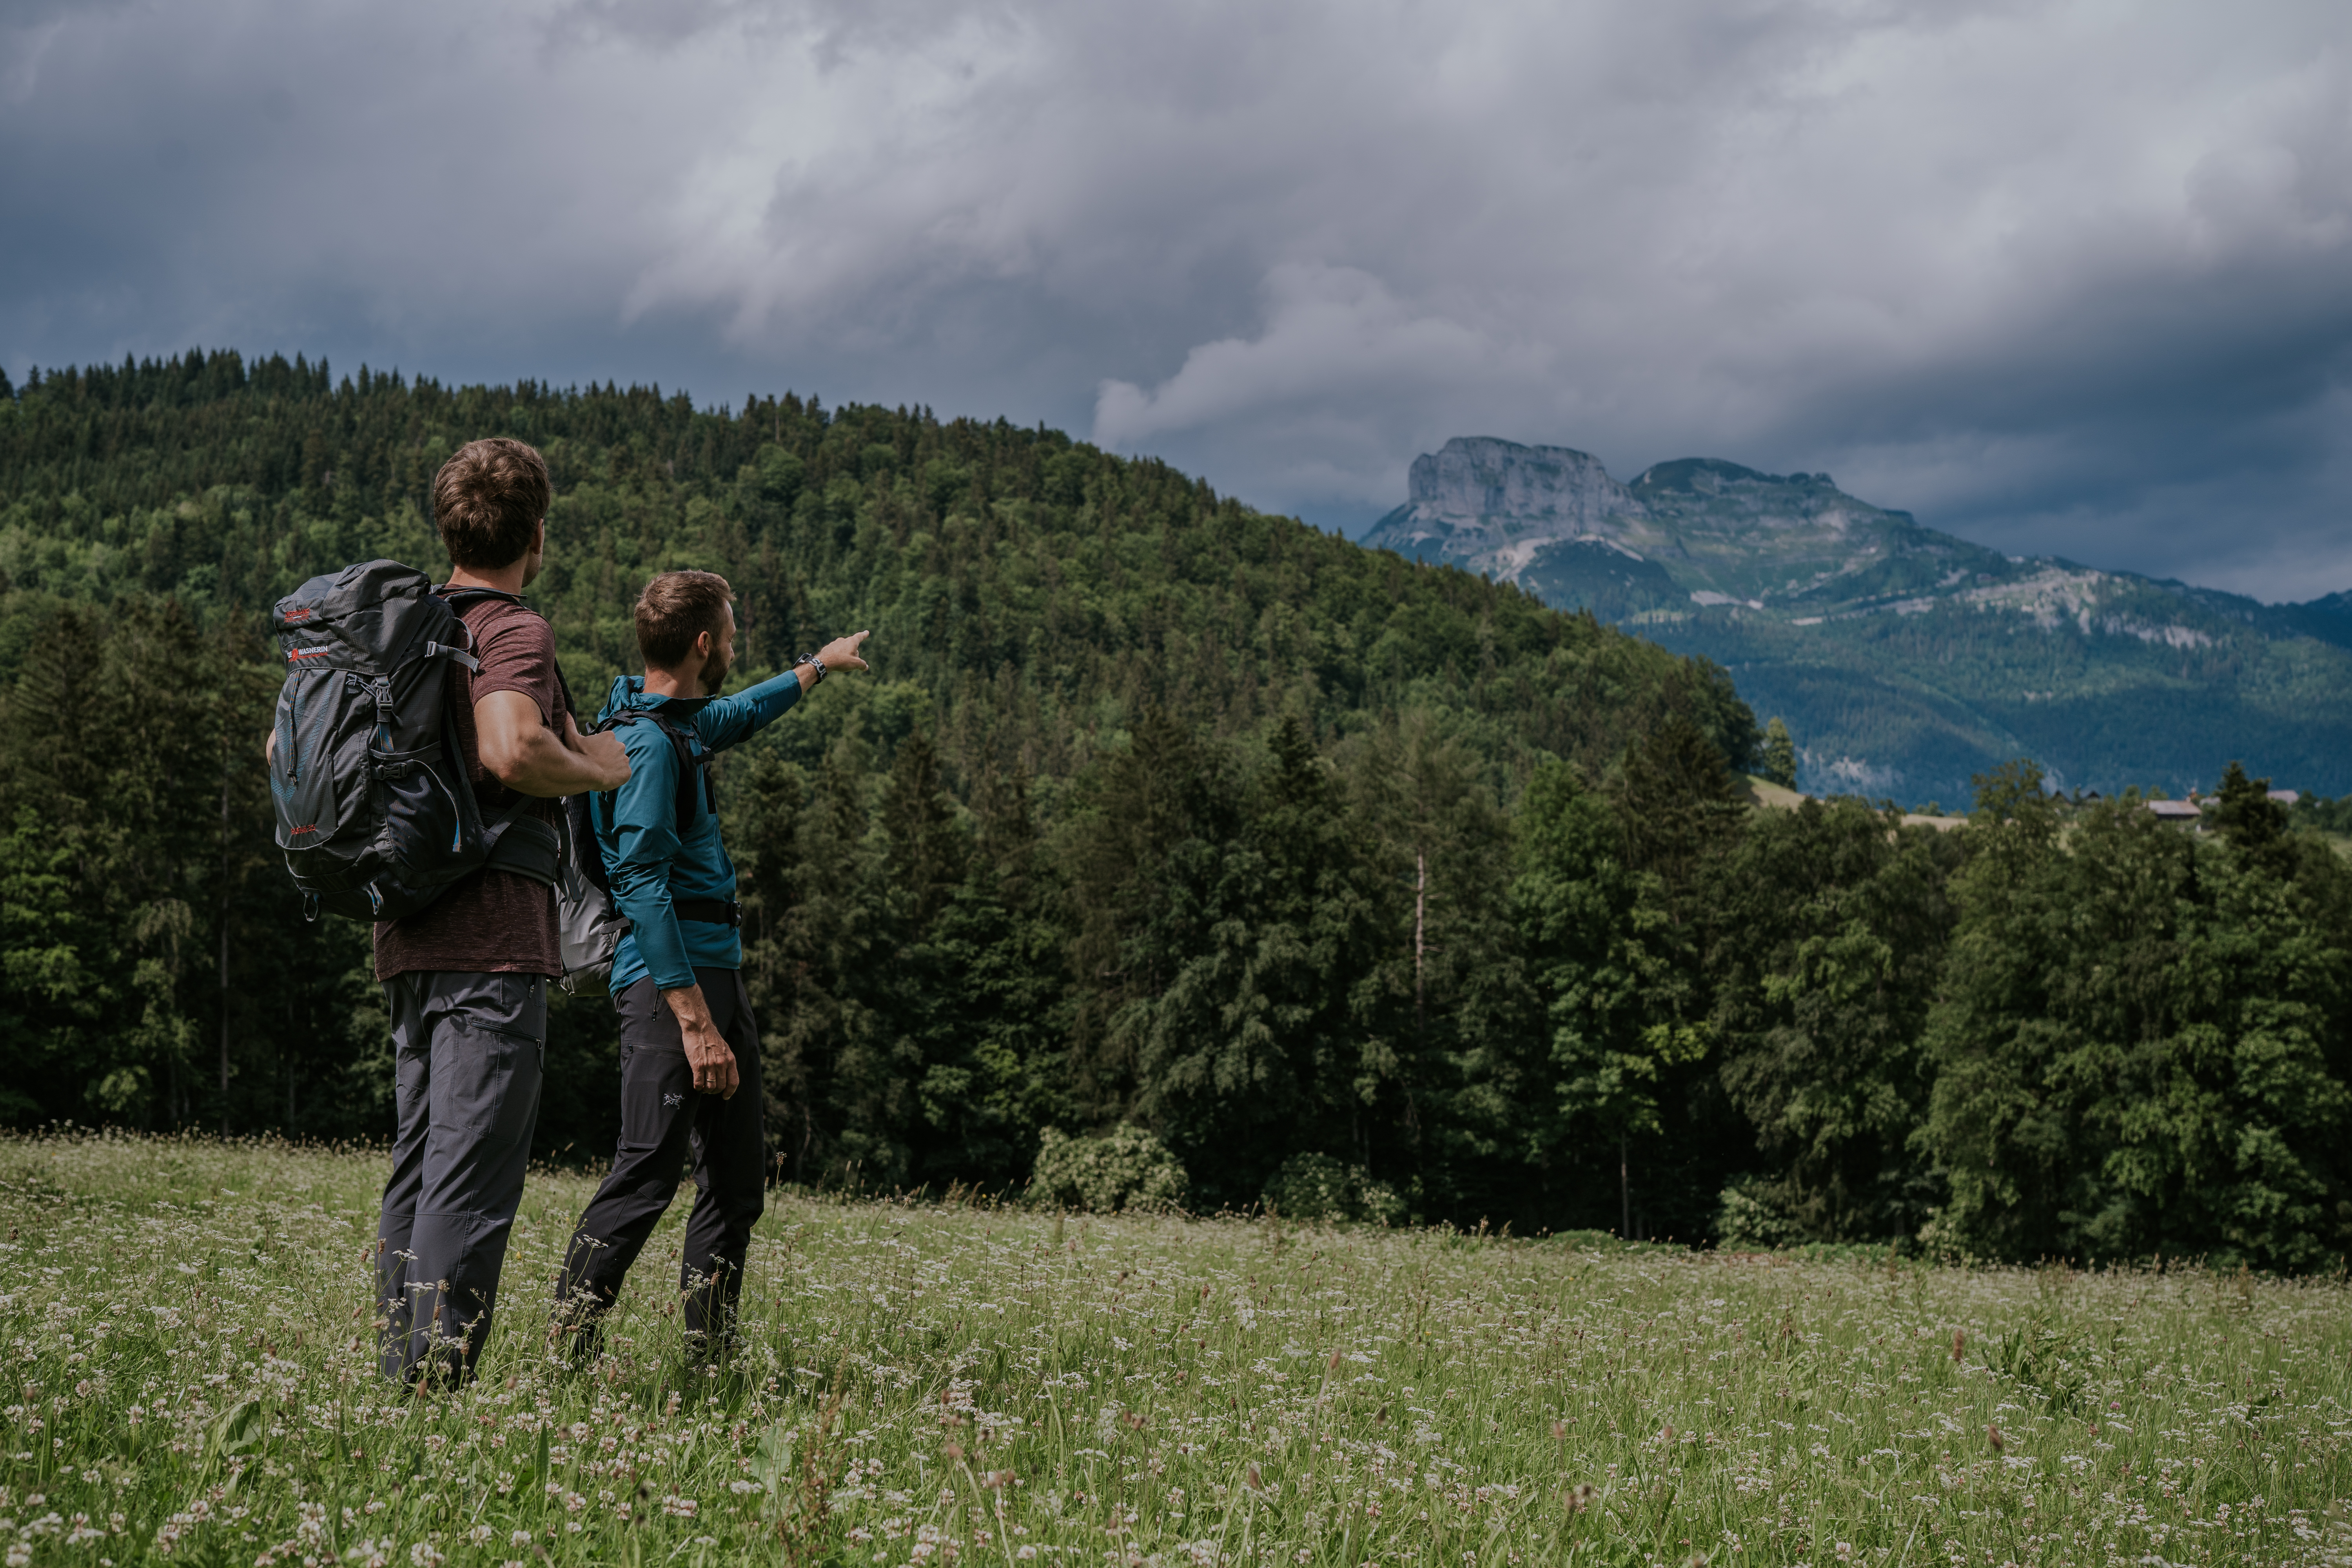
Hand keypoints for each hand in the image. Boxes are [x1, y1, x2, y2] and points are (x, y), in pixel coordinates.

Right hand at [564, 713, 631, 789]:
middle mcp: (620, 745)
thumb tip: (566, 713)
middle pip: (614, 751)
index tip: (591, 754)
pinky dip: (618, 776)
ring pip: (619, 762)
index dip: (598, 749)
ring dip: (613, 766)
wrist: (587, 775)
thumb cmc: (580, 756)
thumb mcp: (572, 739)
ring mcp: (625, 759)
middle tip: (596, 763)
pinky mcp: (627, 772)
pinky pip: (624, 773)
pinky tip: (608, 777)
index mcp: (609, 736)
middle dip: (607, 756)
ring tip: (601, 771)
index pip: (606, 742)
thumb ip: (570, 725)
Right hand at [662, 984, 738, 1098]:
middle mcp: (721, 1064)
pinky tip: (697, 1085)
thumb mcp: (725, 1049)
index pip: (733, 1082)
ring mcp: (709, 1065)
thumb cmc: (711, 1038)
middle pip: (720, 1086)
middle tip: (710, 1089)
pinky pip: (699, 1083)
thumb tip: (726, 1075)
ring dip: (706, 1090)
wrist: (699, 1028)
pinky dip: (698, 1087)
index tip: (725, 1096)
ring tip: (703, 1087)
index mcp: (730, 1060)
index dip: (729, 1092)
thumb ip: (727, 1062)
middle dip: (715, 1091)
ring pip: (710, 1087)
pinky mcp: (697, 1065)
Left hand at [817, 630, 870, 673]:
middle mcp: (843, 640)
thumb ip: (862, 665)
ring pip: (844, 649)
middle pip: (852, 647)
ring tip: (841, 662)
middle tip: (850, 662)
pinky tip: (835, 661)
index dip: (864, 635)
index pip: (860, 637)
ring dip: (845, 655)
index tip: (866, 632)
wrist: (824, 662)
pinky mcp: (829, 647)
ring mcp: (835, 643)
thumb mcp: (855, 664)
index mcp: (851, 642)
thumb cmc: (841, 661)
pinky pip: (836, 651)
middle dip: (853, 654)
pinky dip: (837, 655)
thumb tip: (865, 667)